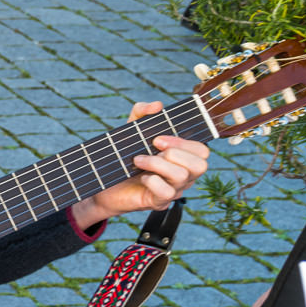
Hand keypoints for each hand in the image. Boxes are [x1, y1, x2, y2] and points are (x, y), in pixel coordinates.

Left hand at [71, 101, 208, 229]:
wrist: (103, 181)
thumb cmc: (124, 156)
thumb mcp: (131, 130)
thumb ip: (142, 113)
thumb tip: (157, 105)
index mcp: (183, 157)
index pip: (202, 150)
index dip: (183, 142)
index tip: (158, 138)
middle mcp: (184, 174)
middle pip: (201, 164)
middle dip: (175, 152)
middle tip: (152, 147)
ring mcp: (174, 189)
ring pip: (182, 176)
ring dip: (157, 164)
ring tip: (138, 160)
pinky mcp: (160, 201)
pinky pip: (167, 192)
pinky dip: (153, 181)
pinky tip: (141, 177)